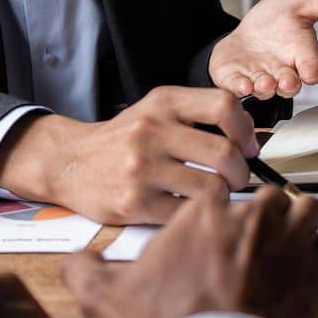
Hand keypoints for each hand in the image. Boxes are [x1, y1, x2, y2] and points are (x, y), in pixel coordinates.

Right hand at [0, 87, 258, 224]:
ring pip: (211, 188)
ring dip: (223, 197)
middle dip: (241, 172)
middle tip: (238, 179)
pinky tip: (191, 211)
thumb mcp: (155, 110)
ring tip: (216, 196)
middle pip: (223, 153)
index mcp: (162, 103)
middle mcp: (151, 131)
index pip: (223, 105)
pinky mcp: (134, 202)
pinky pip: (186, 213)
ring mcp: (141, 168)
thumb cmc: (123, 138)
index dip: (246, 129)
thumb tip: (250, 137)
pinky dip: (196, 215)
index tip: (249, 146)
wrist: (68, 162)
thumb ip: (198, 115)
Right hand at [62, 187, 317, 317]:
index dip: (224, 207)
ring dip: (302, 223)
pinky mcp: (317, 271)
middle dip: (267, 213)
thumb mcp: (106, 299)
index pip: (222, 187)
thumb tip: (74, 262)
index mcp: (204, 214)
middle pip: (271, 195)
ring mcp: (289, 242)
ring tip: (290, 244)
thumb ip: (86, 271)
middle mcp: (251, 218)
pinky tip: (312, 266)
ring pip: (309, 209)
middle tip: (257, 240)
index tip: (221, 226)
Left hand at [209, 0, 317, 98]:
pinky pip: (238, 87)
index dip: (312, 70)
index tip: (311, 72)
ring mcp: (259, 77)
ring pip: (264, 89)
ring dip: (264, 88)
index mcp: (301, 56)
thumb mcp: (304, 4)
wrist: (247, 28)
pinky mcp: (236, 78)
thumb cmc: (279, 20)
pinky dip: (240, 87)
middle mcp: (283, 71)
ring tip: (263, 83)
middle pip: (290, 84)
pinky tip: (241, 84)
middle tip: (287, 81)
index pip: (312, 67)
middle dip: (288, 84)